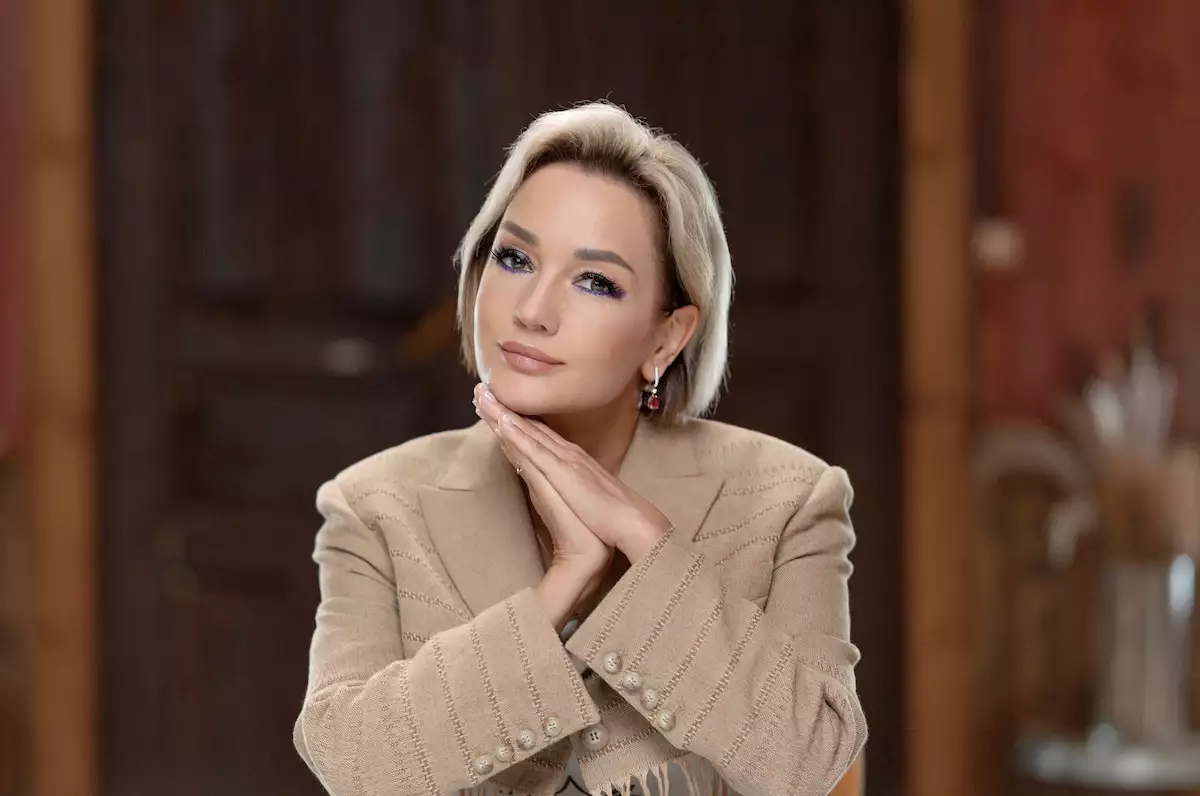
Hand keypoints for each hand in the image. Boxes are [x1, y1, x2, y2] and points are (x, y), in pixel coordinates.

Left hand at [473, 383, 671, 561]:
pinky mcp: (562, 471)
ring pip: (526, 433)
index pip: (536, 435)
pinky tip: (502, 422)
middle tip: (479, 390)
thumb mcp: (584, 494)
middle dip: (502, 409)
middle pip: (527, 427)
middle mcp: (563, 452)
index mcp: (568, 459)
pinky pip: (534, 450)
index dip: (514, 420)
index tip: (494, 405)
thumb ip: (570, 484)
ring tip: (481, 396)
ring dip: (502, 414)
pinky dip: (518, 435)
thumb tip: (556, 482)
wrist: (628, 520)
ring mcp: (562, 459)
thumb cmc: (608, 512)